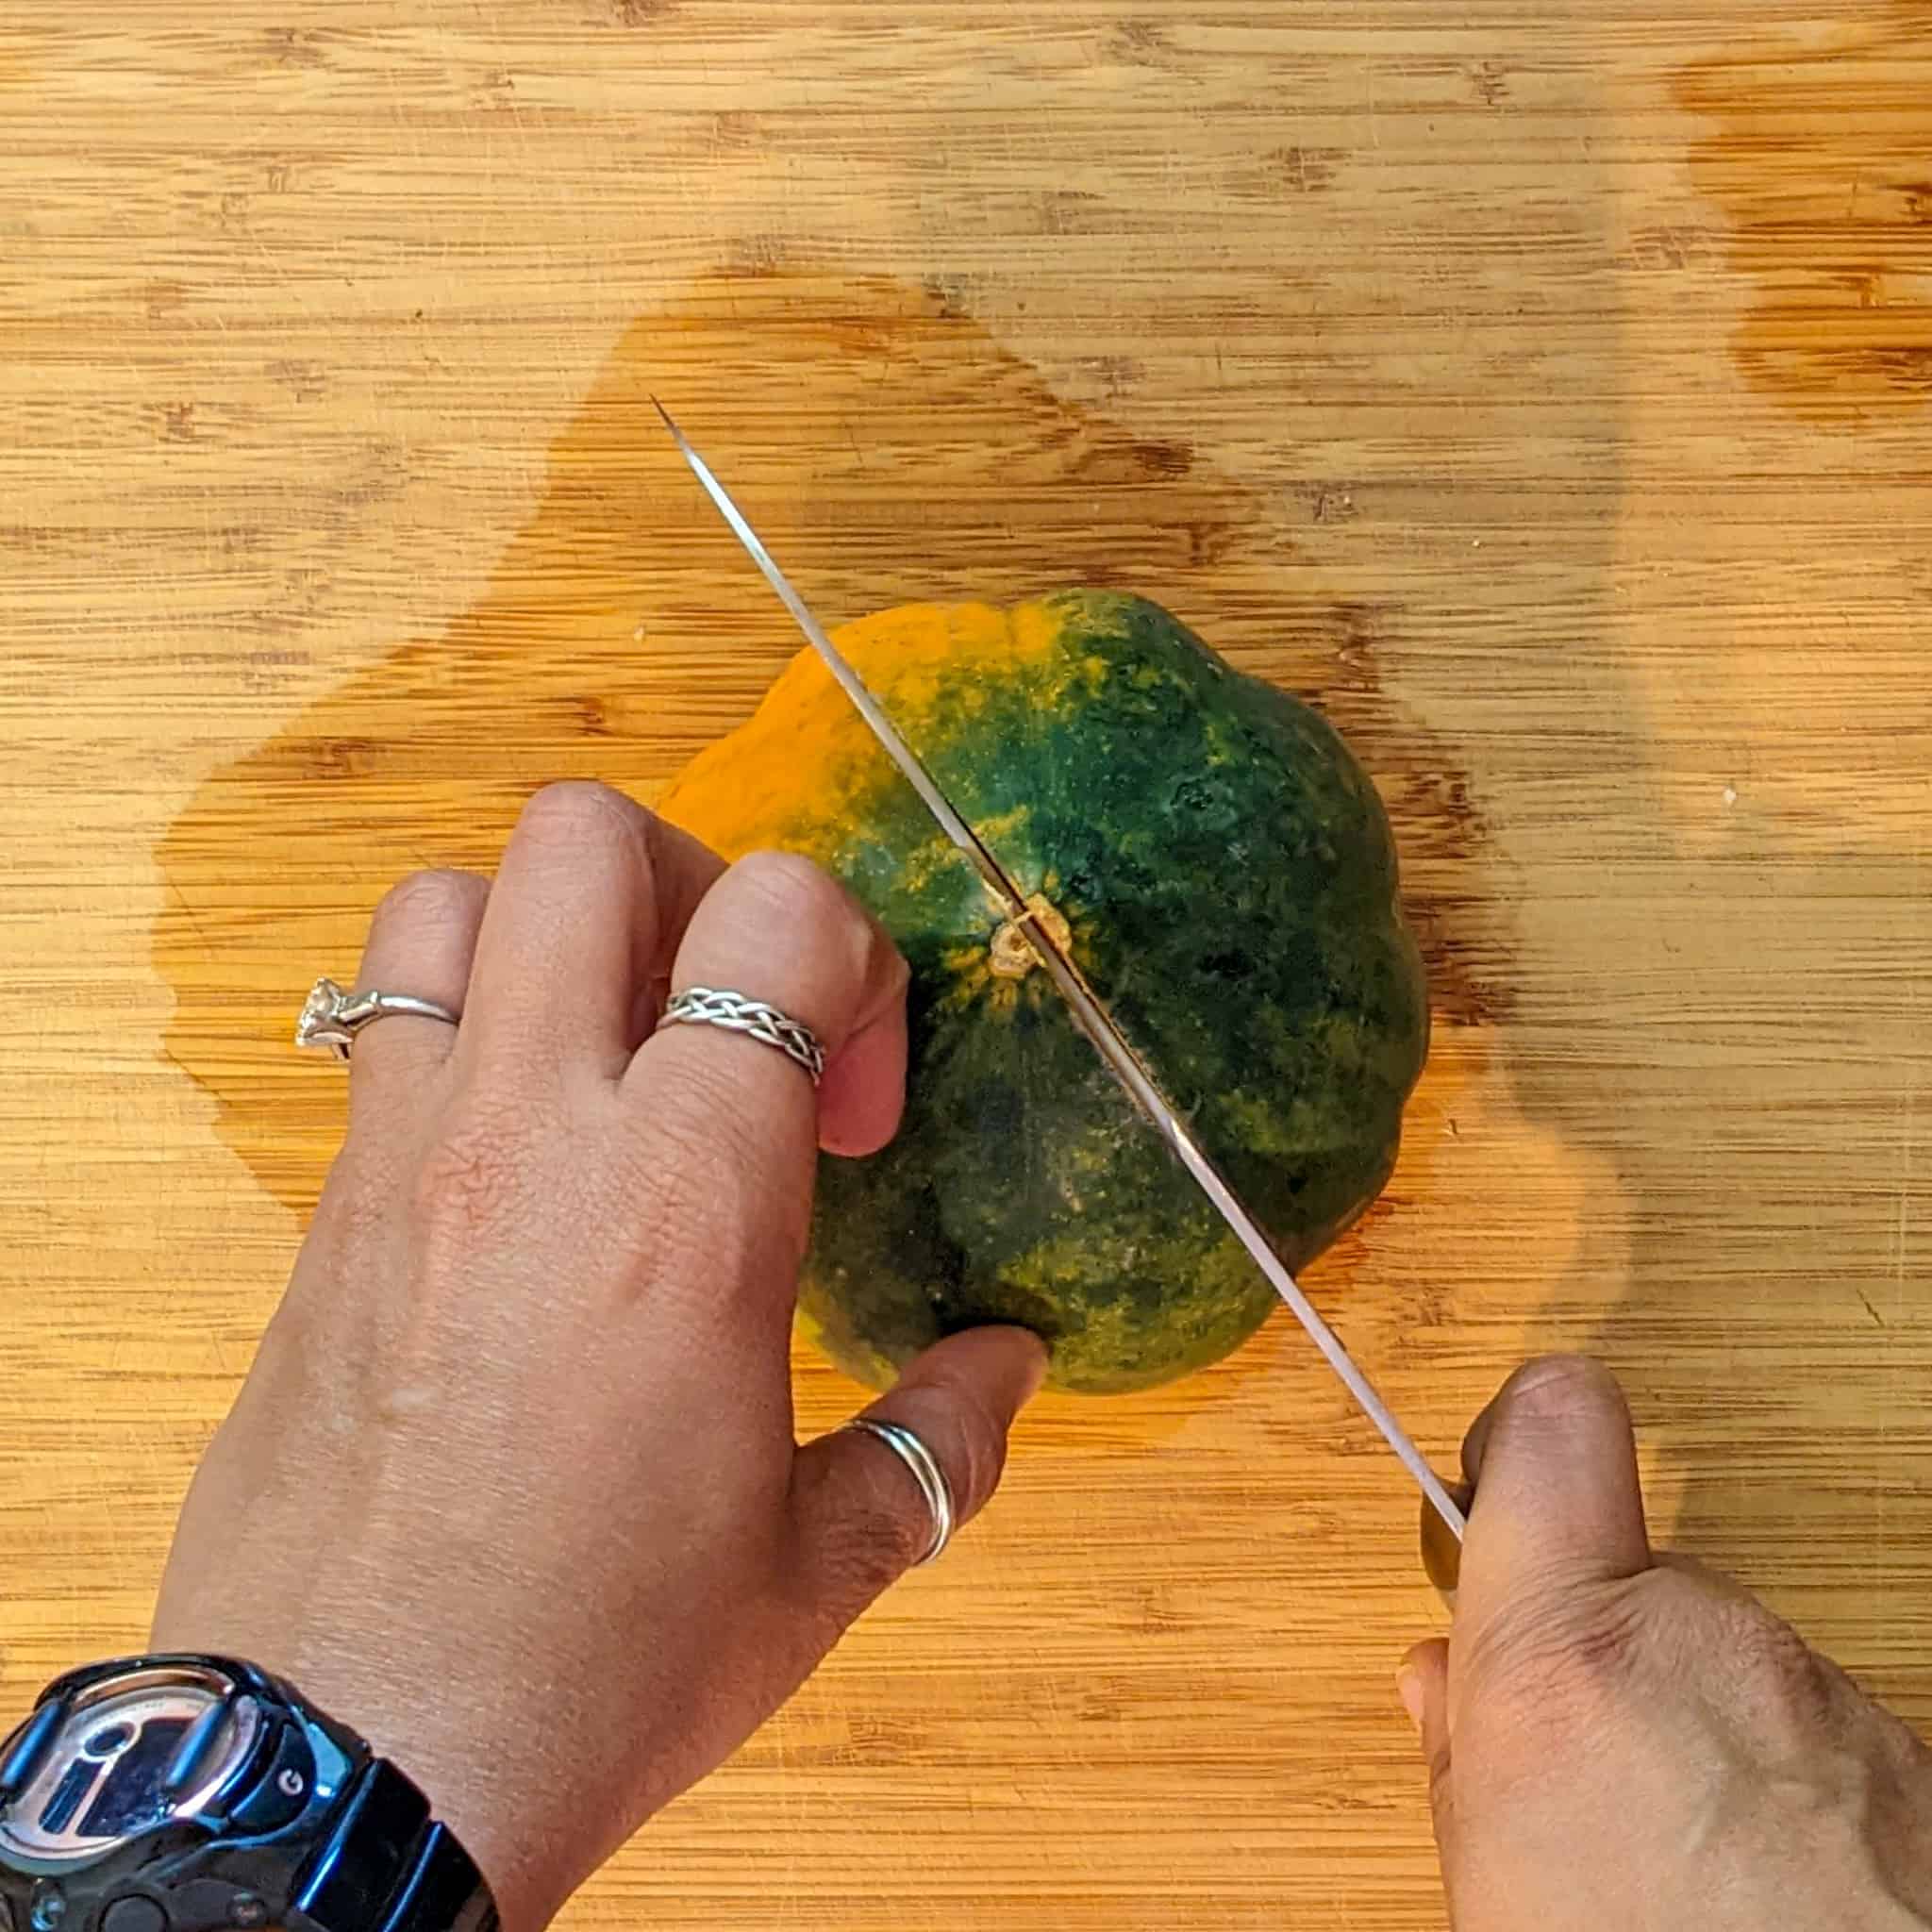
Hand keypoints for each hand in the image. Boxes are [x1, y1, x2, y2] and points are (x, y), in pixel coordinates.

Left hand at [151, 782, 1046, 1931]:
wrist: (345, 1765)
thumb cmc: (598, 1667)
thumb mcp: (815, 1566)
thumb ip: (940, 1439)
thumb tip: (1010, 1360)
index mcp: (692, 1201)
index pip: (780, 914)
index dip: (855, 963)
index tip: (852, 1107)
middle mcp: (537, 1132)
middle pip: (589, 840)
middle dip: (694, 886)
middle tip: (731, 1020)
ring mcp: (408, 1155)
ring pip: (449, 900)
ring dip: (550, 936)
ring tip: (609, 1052)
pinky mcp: (325, 1209)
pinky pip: (377, 1027)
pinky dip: (460, 1027)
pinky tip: (516, 1155)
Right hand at [1403, 1356, 1931, 1929]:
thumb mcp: (1489, 1887)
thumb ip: (1462, 1752)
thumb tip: (1442, 1678)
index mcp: (1567, 1655)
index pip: (1556, 1423)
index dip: (1521, 1440)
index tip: (1495, 1488)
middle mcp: (1707, 1641)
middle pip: (1641, 1581)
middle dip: (1607, 1656)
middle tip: (1581, 1778)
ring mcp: (1827, 1699)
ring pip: (1730, 1663)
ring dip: (1697, 1730)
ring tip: (1685, 1864)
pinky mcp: (1916, 1760)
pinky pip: (1814, 1732)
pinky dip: (1783, 1789)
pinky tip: (1767, 1889)